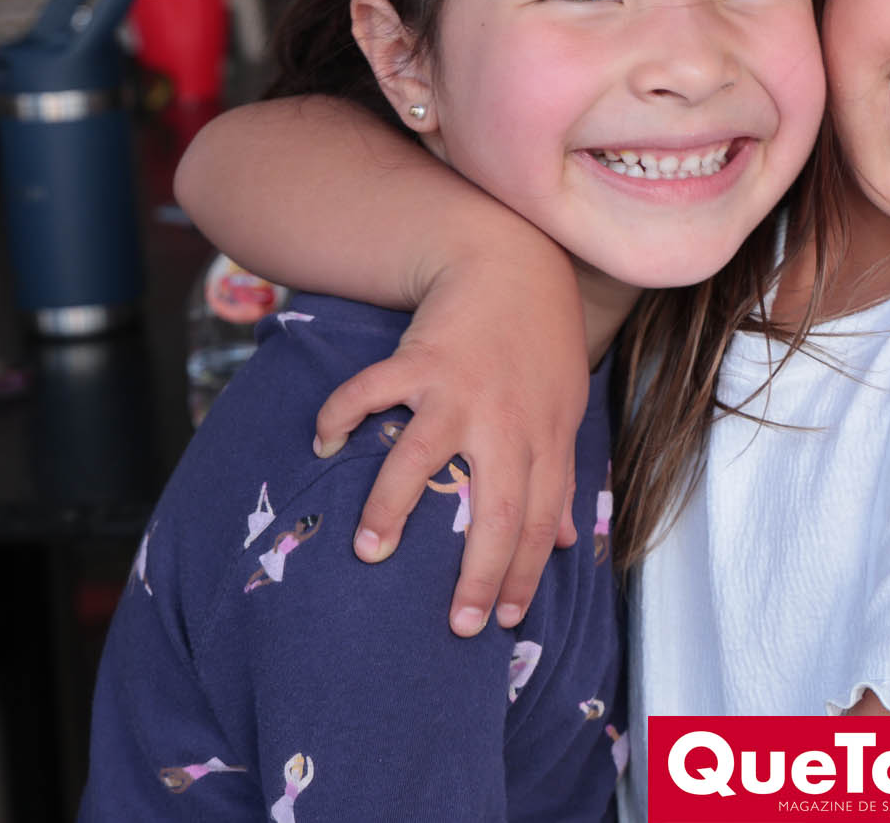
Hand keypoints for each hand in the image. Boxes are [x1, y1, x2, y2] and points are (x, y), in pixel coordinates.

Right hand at [312, 249, 591, 636]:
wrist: (513, 263)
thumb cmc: (540, 345)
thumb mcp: (563, 410)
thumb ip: (559, 476)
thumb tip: (565, 540)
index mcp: (544, 439)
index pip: (539, 522)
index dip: (522, 575)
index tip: (501, 622)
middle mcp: (506, 422)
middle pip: (498, 509)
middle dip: (479, 572)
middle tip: (457, 625)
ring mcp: (461, 390)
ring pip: (424, 458)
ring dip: (392, 506)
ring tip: (370, 552)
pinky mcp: (420, 357)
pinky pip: (373, 392)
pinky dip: (342, 415)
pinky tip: (324, 443)